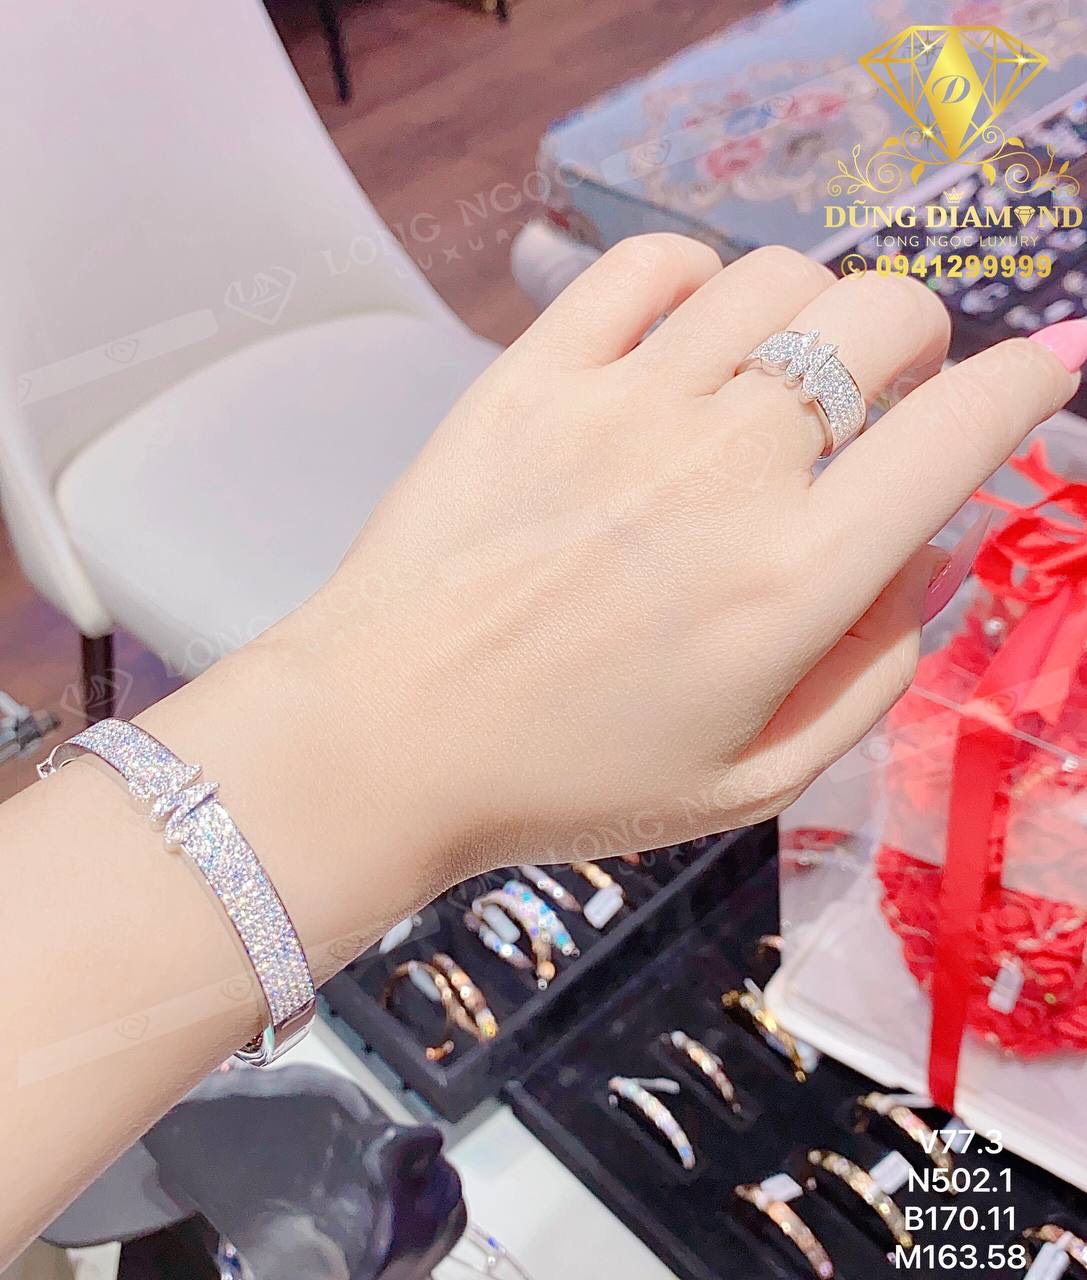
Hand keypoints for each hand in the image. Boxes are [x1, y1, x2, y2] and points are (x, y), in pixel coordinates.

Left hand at [288, 237, 1077, 883]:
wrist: (386, 738)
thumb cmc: (571, 778)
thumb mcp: (753, 780)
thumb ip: (873, 670)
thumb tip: (937, 551)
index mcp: (795, 579)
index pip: (961, 429)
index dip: (1027, 384)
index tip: (1041, 371)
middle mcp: (727, 467)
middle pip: (882, 317)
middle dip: (918, 344)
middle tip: (882, 395)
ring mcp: (623, 405)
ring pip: (776, 278)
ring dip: (809, 314)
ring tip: (774, 375)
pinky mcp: (533, 374)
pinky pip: (647, 268)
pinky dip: (694, 281)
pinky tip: (683, 338)